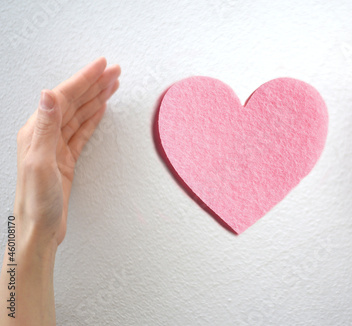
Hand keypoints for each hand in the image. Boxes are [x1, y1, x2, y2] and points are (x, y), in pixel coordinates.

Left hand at [14, 57, 120, 245]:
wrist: (39, 229)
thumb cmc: (36, 202)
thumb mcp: (40, 163)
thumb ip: (45, 127)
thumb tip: (48, 94)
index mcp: (36, 131)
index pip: (63, 97)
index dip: (83, 80)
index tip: (101, 66)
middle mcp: (45, 135)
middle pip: (74, 102)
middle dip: (94, 84)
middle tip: (114, 71)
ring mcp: (56, 146)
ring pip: (80, 114)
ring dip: (96, 98)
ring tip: (113, 84)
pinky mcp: (66, 158)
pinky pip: (82, 131)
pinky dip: (93, 117)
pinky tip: (101, 109)